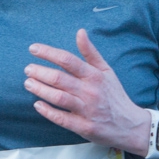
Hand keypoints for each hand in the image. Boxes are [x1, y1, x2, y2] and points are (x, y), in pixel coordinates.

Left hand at [24, 29, 150, 154]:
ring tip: (28, 84)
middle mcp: (90, 91)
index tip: (33, 49)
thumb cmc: (114, 96)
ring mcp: (87, 110)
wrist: (130, 125)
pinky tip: (37, 105)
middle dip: (40, 72)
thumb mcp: (106, 71)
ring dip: (40, 90)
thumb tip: (80, 31)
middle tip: (28, 69)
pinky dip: (48, 111)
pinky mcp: (84, 127)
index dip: (48, 53)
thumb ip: (91, 52)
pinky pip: (62, 118)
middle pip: (60, 78)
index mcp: (94, 76)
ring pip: (59, 97)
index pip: (68, 60)